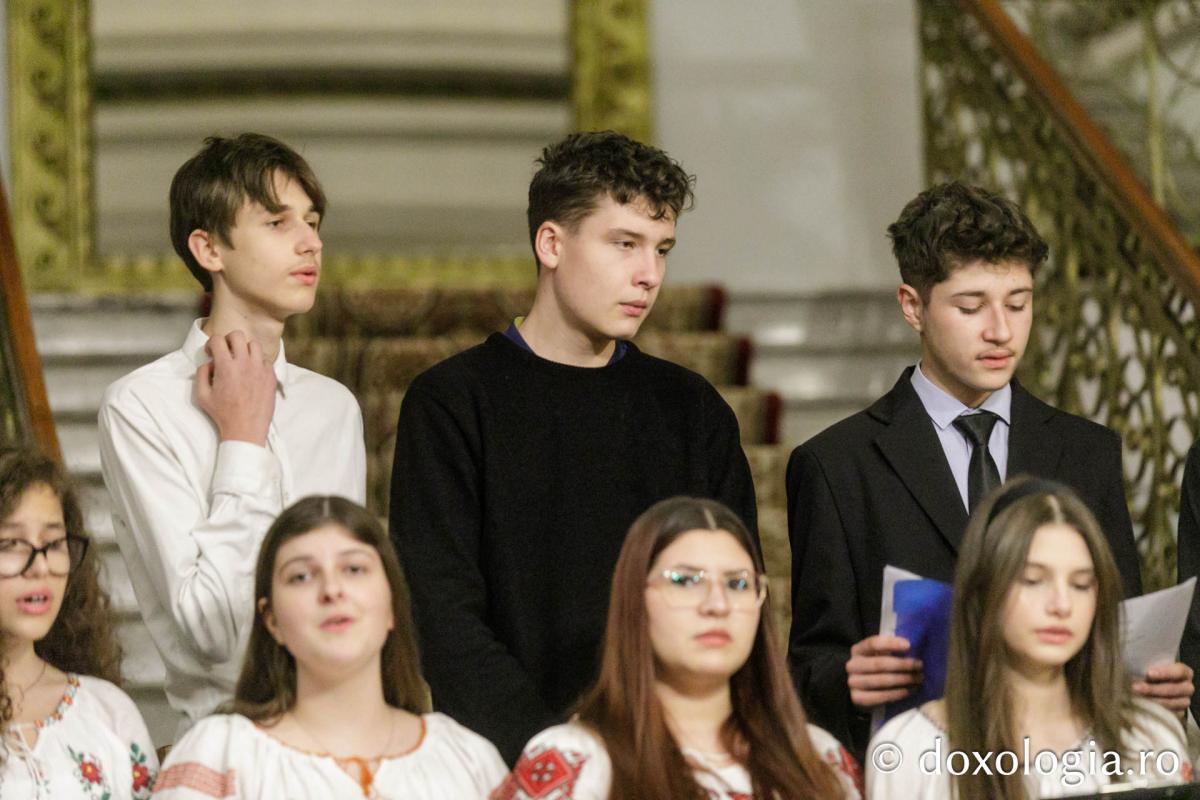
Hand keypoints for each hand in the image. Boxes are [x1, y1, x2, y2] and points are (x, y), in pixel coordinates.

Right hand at [194, 331, 276, 445]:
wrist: (246, 429)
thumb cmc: (223, 414)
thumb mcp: (202, 395)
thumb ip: (202, 374)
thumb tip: (210, 363)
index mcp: (226, 366)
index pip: (218, 339)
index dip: (211, 343)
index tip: (211, 352)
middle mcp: (245, 363)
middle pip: (237, 335)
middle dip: (228, 340)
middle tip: (226, 351)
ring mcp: (260, 368)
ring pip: (254, 344)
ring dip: (244, 348)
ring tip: (240, 360)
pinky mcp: (271, 376)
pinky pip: (265, 359)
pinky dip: (257, 361)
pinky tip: (252, 371)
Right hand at [846, 634, 923, 709]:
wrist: (860, 689)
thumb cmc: (875, 668)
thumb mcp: (877, 655)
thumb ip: (889, 650)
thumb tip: (912, 647)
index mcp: (857, 650)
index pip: (873, 644)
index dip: (891, 644)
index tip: (909, 645)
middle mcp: (852, 665)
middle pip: (879, 664)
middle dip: (902, 664)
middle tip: (919, 665)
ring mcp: (853, 682)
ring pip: (882, 680)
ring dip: (903, 679)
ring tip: (918, 679)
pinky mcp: (858, 698)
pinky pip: (880, 696)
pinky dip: (897, 693)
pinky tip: (909, 691)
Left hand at [1133, 661, 1193, 718]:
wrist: (1154, 688)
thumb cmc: (1151, 674)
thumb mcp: (1151, 667)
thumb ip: (1147, 666)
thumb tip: (1133, 668)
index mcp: (1184, 673)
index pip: (1179, 671)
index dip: (1165, 673)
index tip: (1149, 673)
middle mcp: (1187, 687)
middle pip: (1174, 689)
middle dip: (1153, 689)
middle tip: (1135, 687)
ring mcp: (1184, 702)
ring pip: (1172, 703)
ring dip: (1153, 701)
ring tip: (1136, 698)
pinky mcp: (1179, 714)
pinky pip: (1170, 715)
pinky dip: (1157, 712)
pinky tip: (1144, 708)